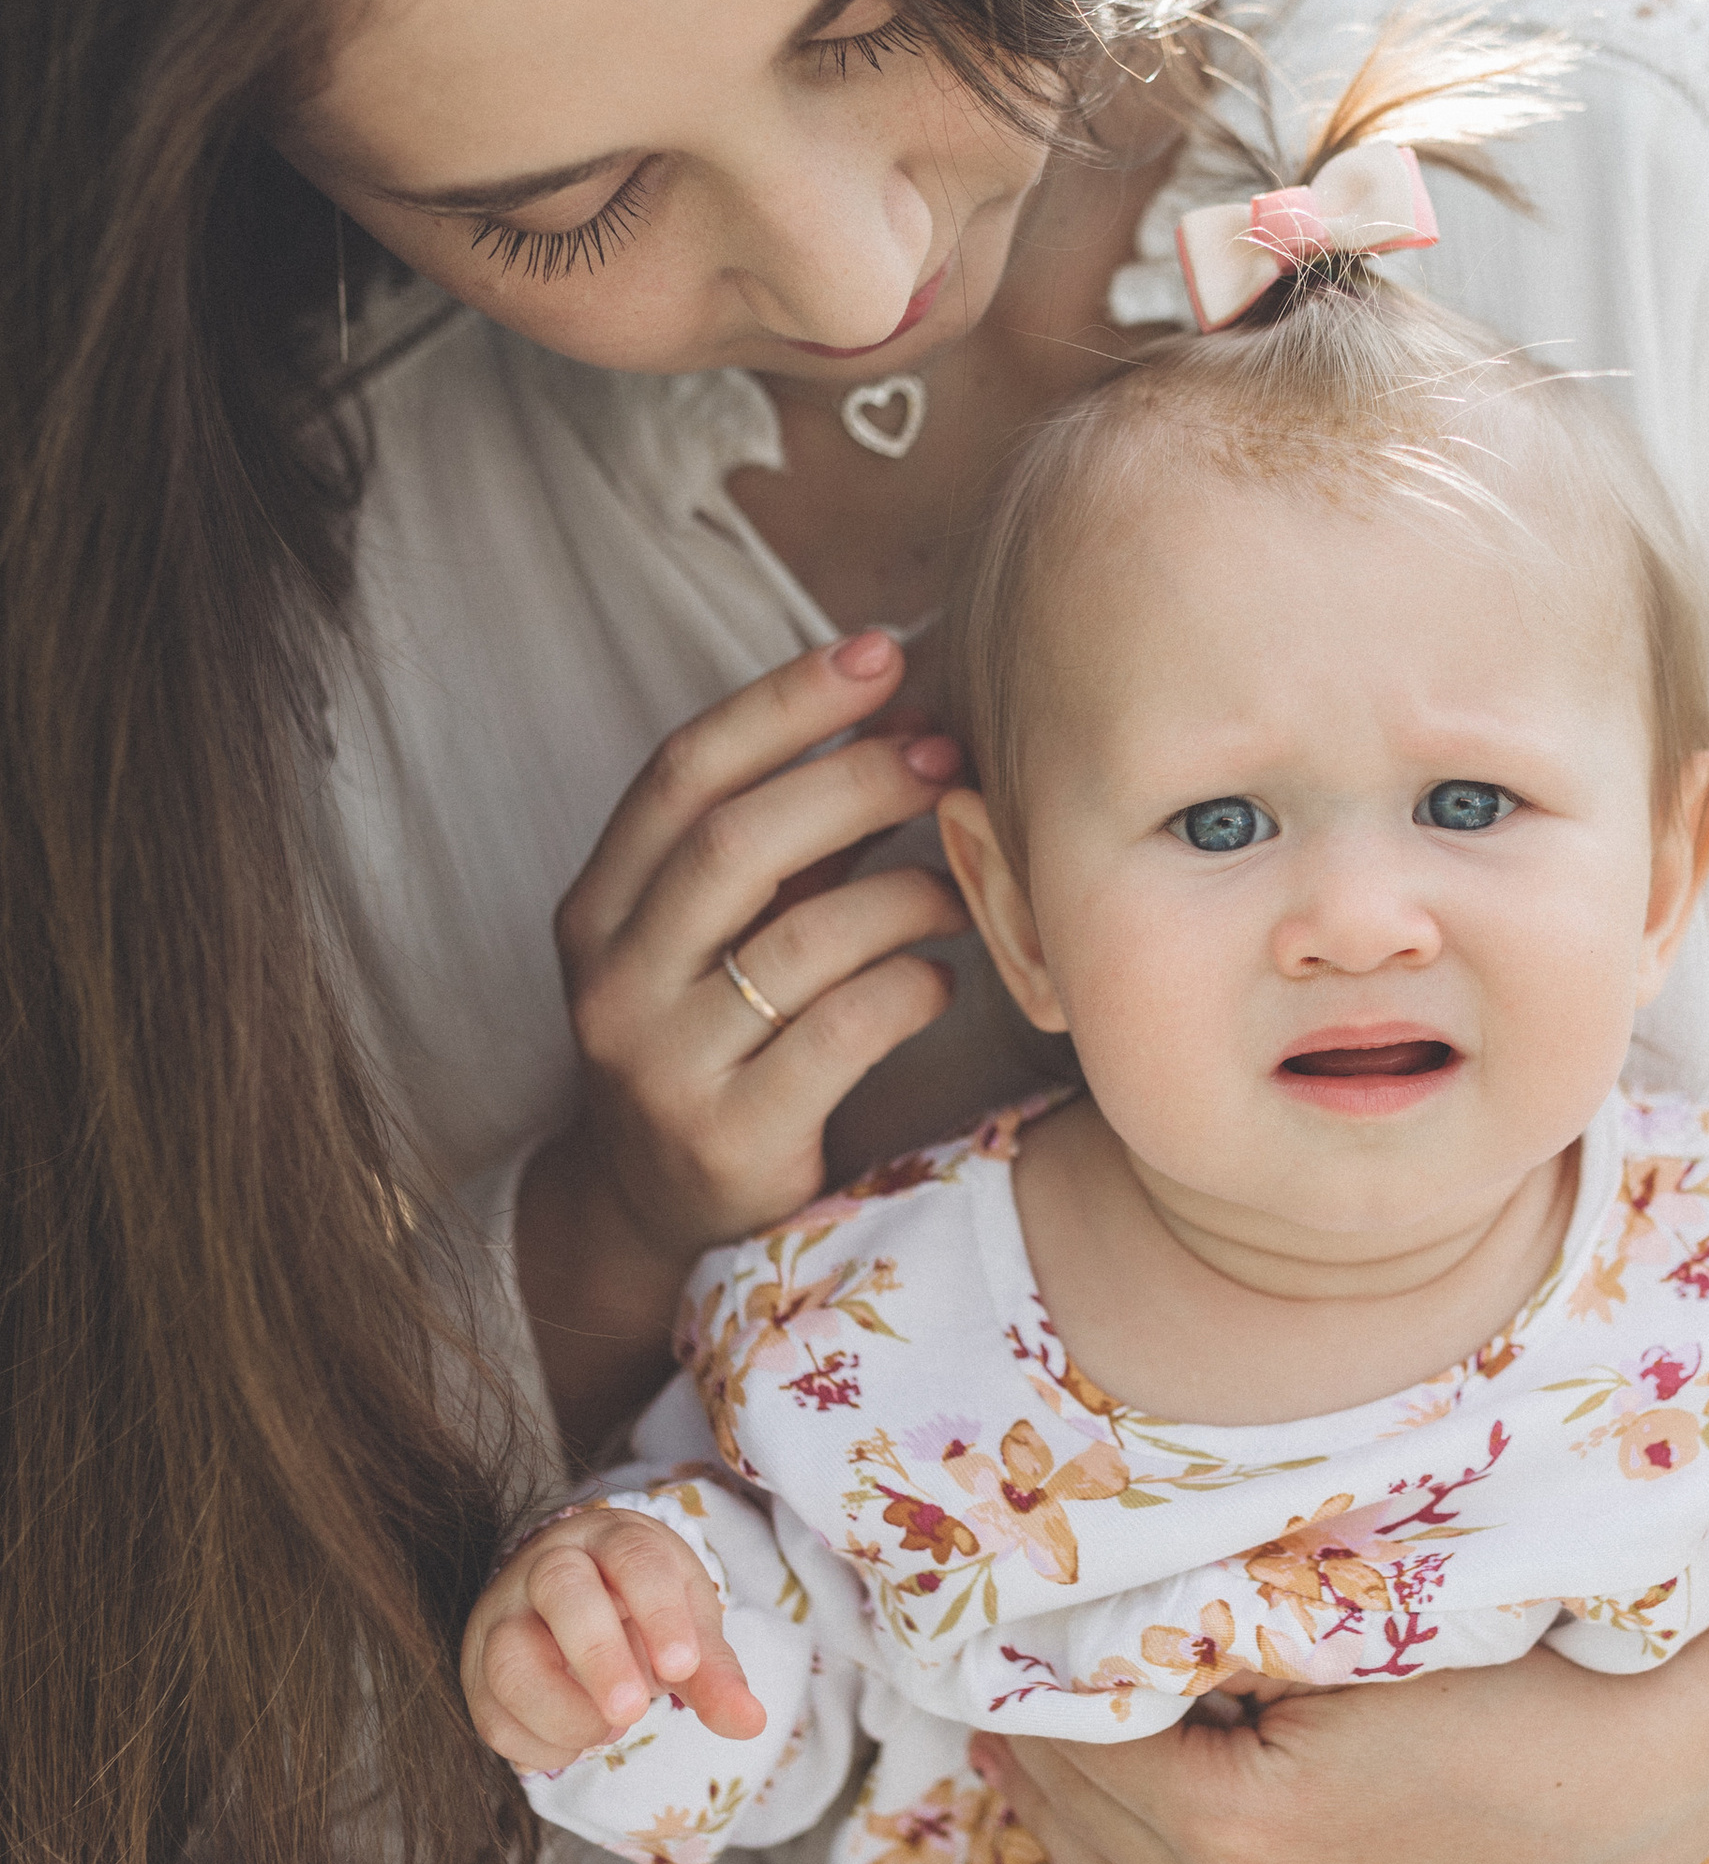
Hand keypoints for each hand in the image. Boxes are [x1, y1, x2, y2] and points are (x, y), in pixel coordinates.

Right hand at [462, 1505, 766, 1768]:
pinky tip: (573, 1747)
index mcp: (614, 1541)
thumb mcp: (685, 1628)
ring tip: (607, 1732)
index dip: (658, 1613)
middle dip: (599, 1656)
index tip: (683, 1669)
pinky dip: (536, 1743)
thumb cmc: (640, 1609)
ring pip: (510, 1656)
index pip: (634, 1561)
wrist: (575, 1598)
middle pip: (561, 1591)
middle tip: (632, 1713)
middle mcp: (549, 1566)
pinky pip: (491, 1712)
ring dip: (561, 1710)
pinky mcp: (477, 1666)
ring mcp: (504, 1615)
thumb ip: (715, 1675)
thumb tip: (751, 1722)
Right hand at [518, 633, 967, 1447]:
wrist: (651, 1213)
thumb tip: (906, 710)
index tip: (882, 650)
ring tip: (958, 887)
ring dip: (902, 893)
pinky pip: (842, 1035)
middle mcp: (612, 982)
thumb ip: (782, 839)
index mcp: (597, 907)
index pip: (680, 772)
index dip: (783, 702)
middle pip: (735, 844)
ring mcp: (663, 1068)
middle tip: (947, 756)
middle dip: (854, 782)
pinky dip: (908, 988)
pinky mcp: (730, 1141)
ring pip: (798, 943)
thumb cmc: (715, 1035)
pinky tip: (939, 978)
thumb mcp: (714, 934)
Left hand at [970, 1557, 1708, 1863]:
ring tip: (1015, 1735)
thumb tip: (1094, 1589)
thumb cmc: (1514, 1656)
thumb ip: (1214, 1618)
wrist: (1661, 1759)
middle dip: (1035, 1737)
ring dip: (1060, 1821)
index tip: (998, 1609)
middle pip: (1088, 1822)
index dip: (1030, 1672)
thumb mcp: (1348, 1618)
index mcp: (1242, 1836)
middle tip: (990, 1655)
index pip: (1081, 1743)